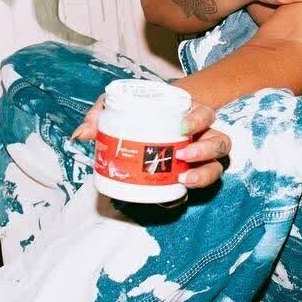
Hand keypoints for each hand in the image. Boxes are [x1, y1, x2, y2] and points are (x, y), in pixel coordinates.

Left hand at [71, 94, 230, 188]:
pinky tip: (176, 195)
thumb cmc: (138, 111)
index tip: (182, 126)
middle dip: (207, 150)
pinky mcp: (192, 174)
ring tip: (185, 179)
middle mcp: (202, 135)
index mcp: (189, 114)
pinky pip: (199, 184)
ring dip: (205, 174)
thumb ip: (101, 113)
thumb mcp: (120, 106)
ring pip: (216, 166)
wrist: (149, 123)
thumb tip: (81, 134)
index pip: (206, 114)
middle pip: (220, 142)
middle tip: (187, 154)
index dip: (199, 119)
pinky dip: (189, 190)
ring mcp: (200, 157)